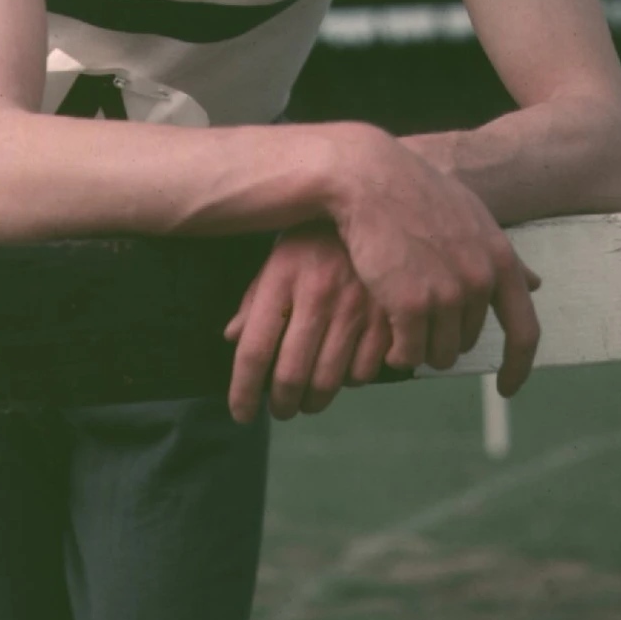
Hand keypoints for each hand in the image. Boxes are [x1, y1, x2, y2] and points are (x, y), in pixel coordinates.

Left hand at [223, 220, 393, 424]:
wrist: (376, 205)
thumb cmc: (318, 237)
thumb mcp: (279, 257)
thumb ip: (255, 299)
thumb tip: (232, 338)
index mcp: (282, 278)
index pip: (254, 350)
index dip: (243, 392)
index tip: (241, 414)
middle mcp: (317, 295)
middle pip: (291, 375)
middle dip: (281, 404)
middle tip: (280, 409)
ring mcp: (356, 307)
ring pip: (328, 381)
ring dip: (313, 401)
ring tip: (307, 400)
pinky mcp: (388, 316)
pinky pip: (364, 372)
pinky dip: (350, 382)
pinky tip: (343, 372)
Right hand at [329, 124, 541, 394]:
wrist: (368, 178)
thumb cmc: (415, 193)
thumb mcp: (471, 217)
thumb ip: (501, 255)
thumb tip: (535, 283)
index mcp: (499, 260)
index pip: (524, 330)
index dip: (518, 366)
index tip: (507, 387)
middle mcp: (479, 280)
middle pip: (465, 342)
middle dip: (441, 335)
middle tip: (413, 309)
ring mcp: (446, 293)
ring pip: (436, 353)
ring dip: (417, 347)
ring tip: (396, 317)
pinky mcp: (409, 304)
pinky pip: (407, 353)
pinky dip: (396, 351)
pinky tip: (384, 331)